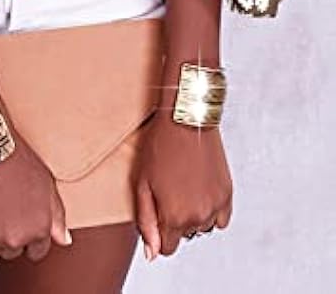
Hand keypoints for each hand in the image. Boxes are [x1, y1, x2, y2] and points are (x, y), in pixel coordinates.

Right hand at [0, 129, 72, 262]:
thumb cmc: (17, 159)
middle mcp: (15, 239)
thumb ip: (57, 215)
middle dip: (9, 235)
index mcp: (38, 229)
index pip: (37, 251)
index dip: (29, 237)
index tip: (21, 225)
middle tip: (2, 212)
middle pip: (13, 252)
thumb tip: (64, 239)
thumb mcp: (47, 182)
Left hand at [135, 112, 232, 259]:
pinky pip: (221, 219)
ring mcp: (216, 206)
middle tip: (168, 191)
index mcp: (175, 217)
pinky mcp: (228, 193)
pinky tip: (199, 191)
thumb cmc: (160, 145)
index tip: (157, 213)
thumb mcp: (142, 183)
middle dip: (175, 221)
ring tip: (183, 187)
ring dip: (193, 216)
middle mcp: (199, 216)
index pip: (167, 248)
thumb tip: (152, 253)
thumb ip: (146, 222)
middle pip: (184, 236)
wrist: (186, 117)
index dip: (158, 233)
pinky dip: (211, 211)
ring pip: (203, 227)